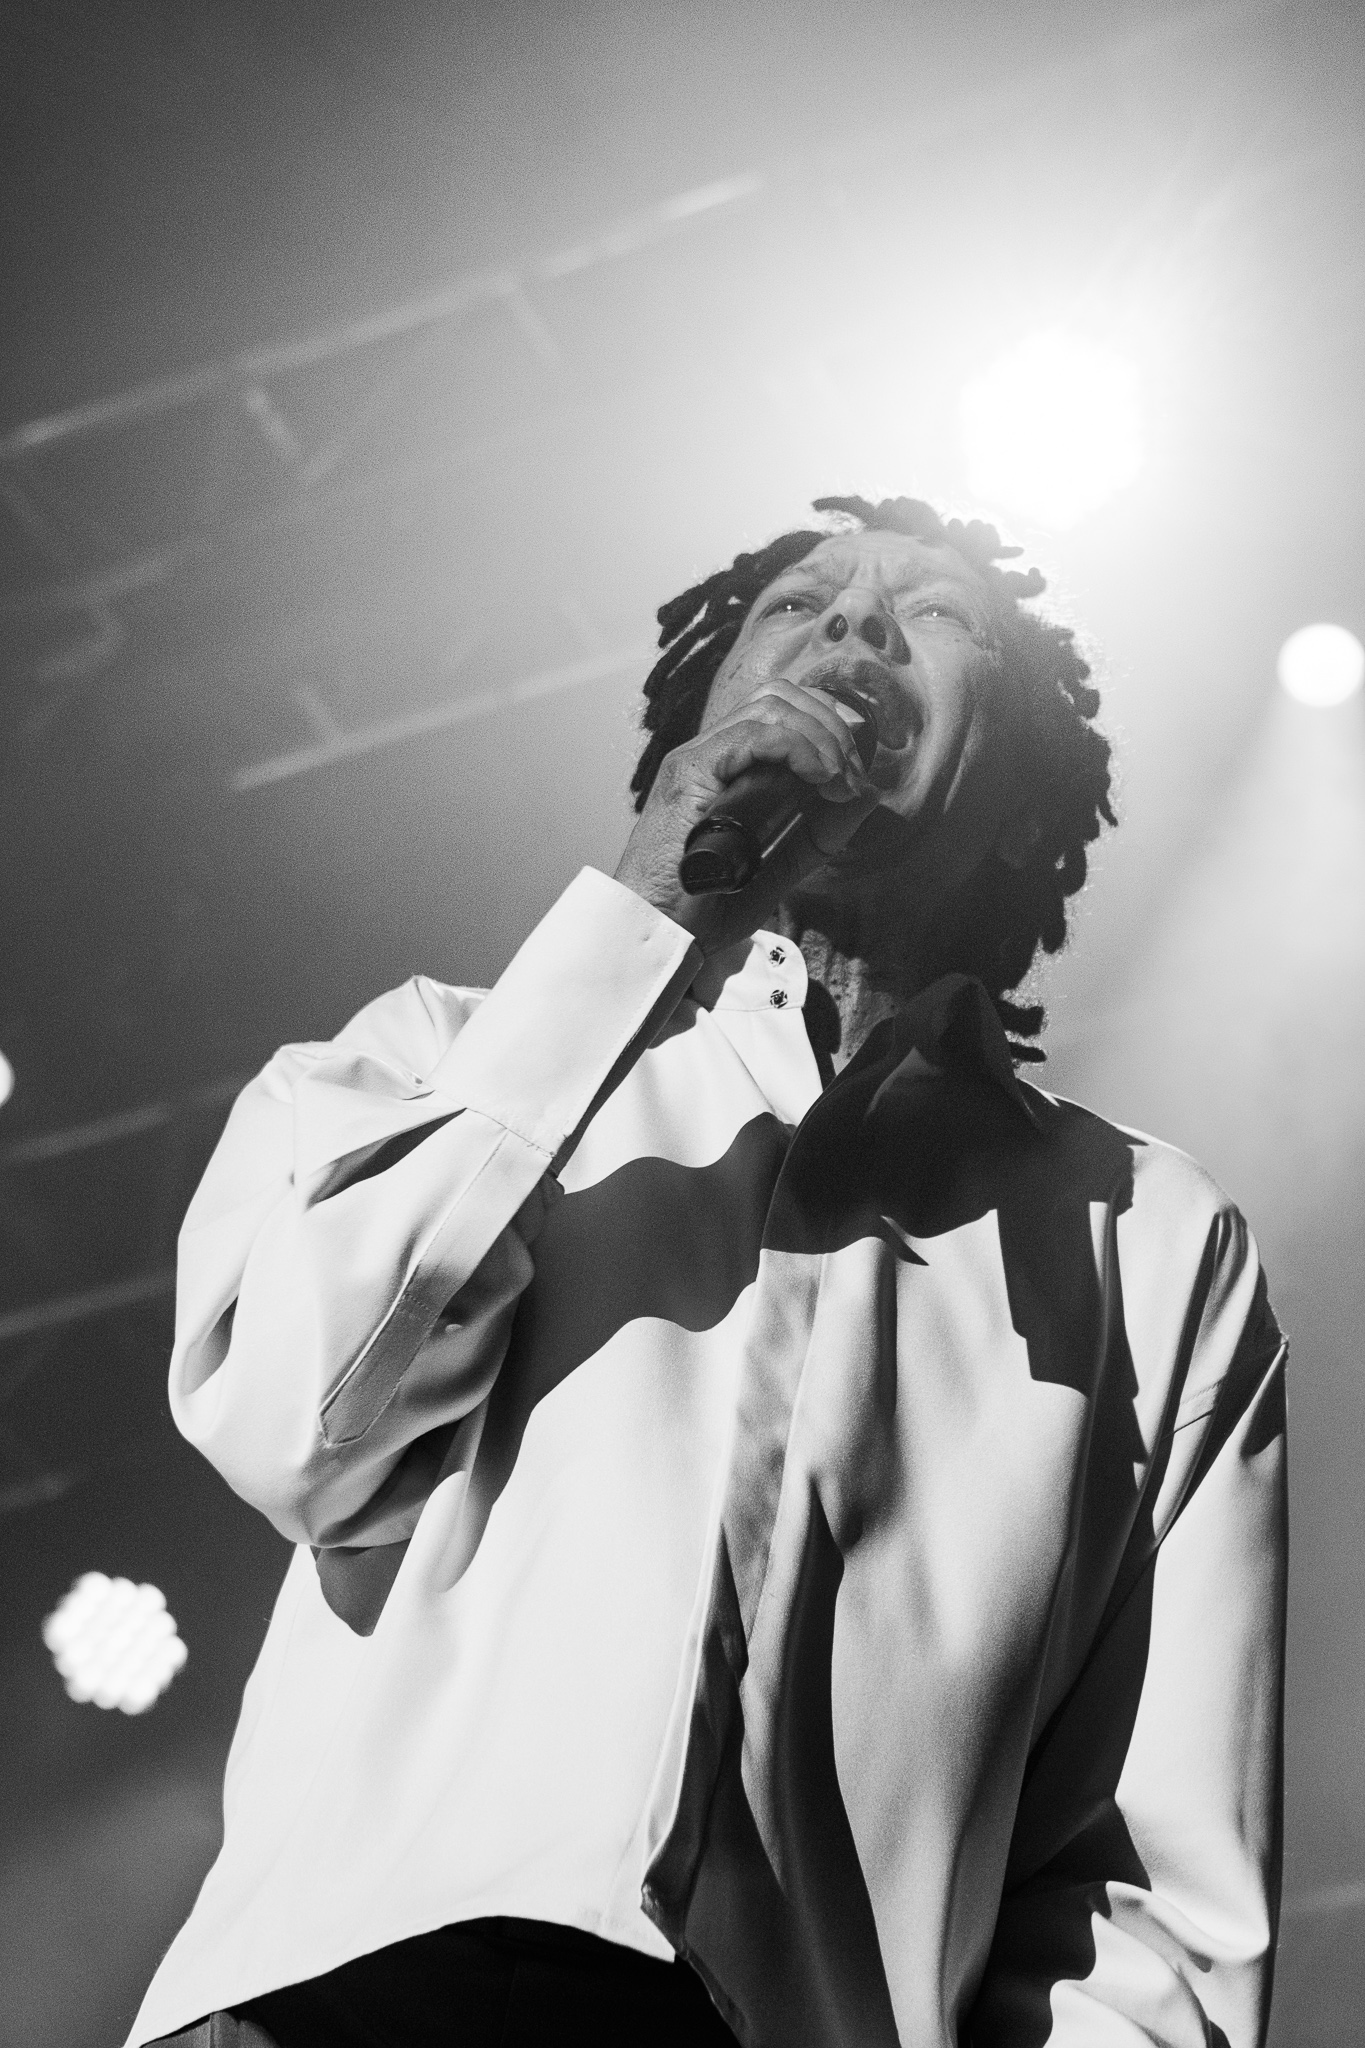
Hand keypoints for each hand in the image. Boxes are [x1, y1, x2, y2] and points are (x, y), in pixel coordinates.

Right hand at [613, 679, 878, 954]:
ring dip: (819, 736)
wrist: (659, 934)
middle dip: (830, 727)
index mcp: (725, 766)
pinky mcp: (689, 777)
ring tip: (836, 779)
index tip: (851, 778)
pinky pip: (752, 737)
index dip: (828, 729)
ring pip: (770, 707)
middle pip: (780, 697)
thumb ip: (820, 833)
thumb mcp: (781, 864)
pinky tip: (818, 776)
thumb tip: (868, 793)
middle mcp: (708, 753)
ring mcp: (695, 759)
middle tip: (849, 777)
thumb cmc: (707, 905)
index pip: (782, 710)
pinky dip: (796, 747)